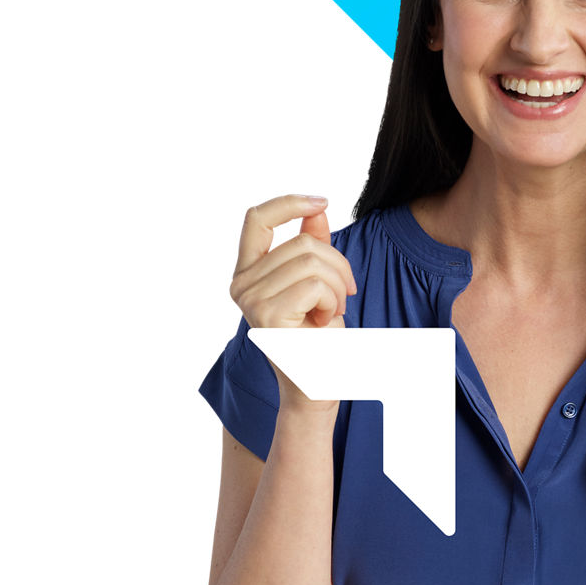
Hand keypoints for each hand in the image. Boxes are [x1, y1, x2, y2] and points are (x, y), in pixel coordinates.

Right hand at [229, 194, 357, 412]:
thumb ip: (313, 247)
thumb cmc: (317, 336)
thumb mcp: (318, 282)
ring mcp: (250, 300)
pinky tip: (326, 321)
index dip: (290, 203)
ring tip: (332, 310)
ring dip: (338, 285)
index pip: (257, 219)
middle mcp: (241, 284)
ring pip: (312, 261)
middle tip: (344, 294)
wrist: (316, 383)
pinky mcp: (267, 315)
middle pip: (302, 242)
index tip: (322, 201)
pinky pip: (315, 284)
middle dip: (338, 264)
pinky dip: (333, 299)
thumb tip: (317, 209)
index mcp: (248, 272)